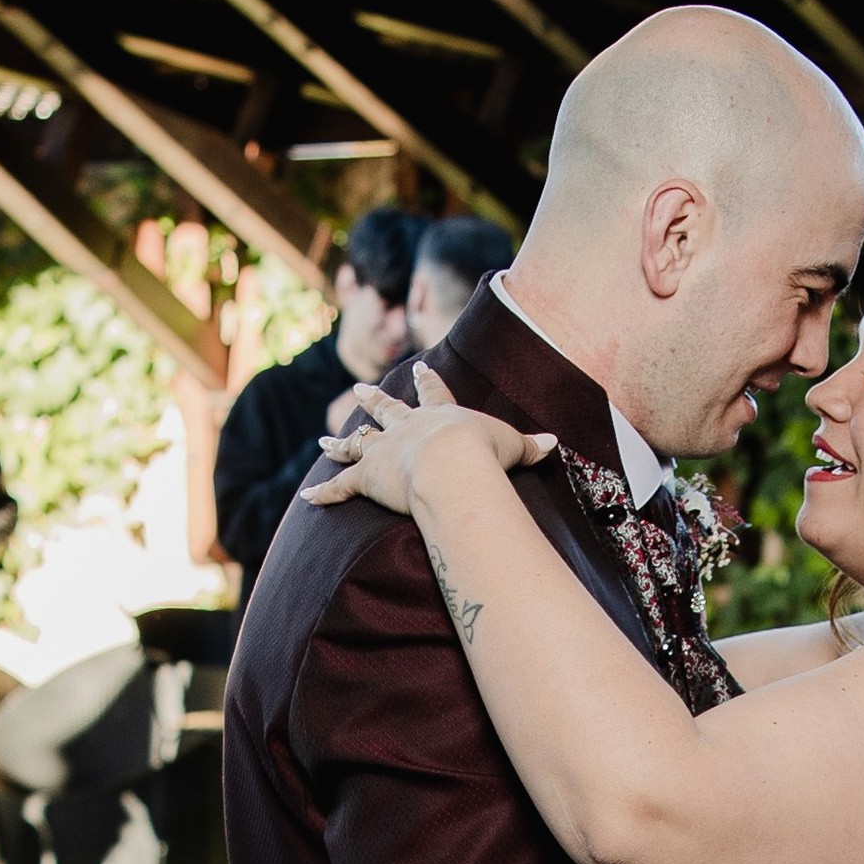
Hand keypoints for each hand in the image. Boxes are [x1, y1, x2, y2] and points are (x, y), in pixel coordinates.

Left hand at [306, 367, 552, 517]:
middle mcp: (406, 429)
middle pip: (385, 411)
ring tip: (324, 439)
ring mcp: (383, 452)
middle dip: (373, 401)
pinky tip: (308, 495)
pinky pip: (341, 487)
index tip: (418, 368)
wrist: (453, 466)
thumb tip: (555, 444)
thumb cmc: (484, 455)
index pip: (432, 394)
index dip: (426, 382)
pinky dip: (324, 492)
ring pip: (356, 444)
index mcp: (439, 417)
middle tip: (359, 389)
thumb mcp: (513, 446)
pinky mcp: (368, 478)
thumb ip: (530, 446)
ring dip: (340, 442)